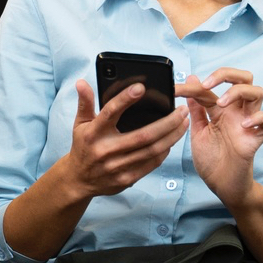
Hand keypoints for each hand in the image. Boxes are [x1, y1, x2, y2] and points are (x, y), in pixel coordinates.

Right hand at [55, 79, 187, 199]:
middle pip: (143, 135)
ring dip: (172, 136)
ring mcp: (116, 167)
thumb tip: (81, 82)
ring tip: (184, 123)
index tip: (141, 87)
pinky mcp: (126, 179)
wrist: (79, 180)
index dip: (125, 99)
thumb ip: (85, 102)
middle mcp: (105, 150)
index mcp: (93, 133)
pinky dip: (164, 151)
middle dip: (167, 122)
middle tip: (182, 110)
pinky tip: (172, 140)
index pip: (110, 112)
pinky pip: (151, 164)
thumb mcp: (80, 124)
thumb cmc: (83, 147)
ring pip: (152, 150)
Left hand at [181, 67, 262, 209]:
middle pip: (244, 78)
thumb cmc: (212, 160)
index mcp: (221, 110)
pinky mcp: (258, 138)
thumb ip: (196, 109)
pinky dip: (259, 118)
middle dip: (227, 74)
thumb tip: (191, 81)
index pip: (210, 88)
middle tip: (208, 85)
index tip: (175, 89)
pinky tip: (244, 126)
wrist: (222, 185)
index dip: (192, 86)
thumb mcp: (198, 131)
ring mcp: (249, 123)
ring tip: (221, 105)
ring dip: (239, 92)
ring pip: (258, 92)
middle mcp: (236, 112)